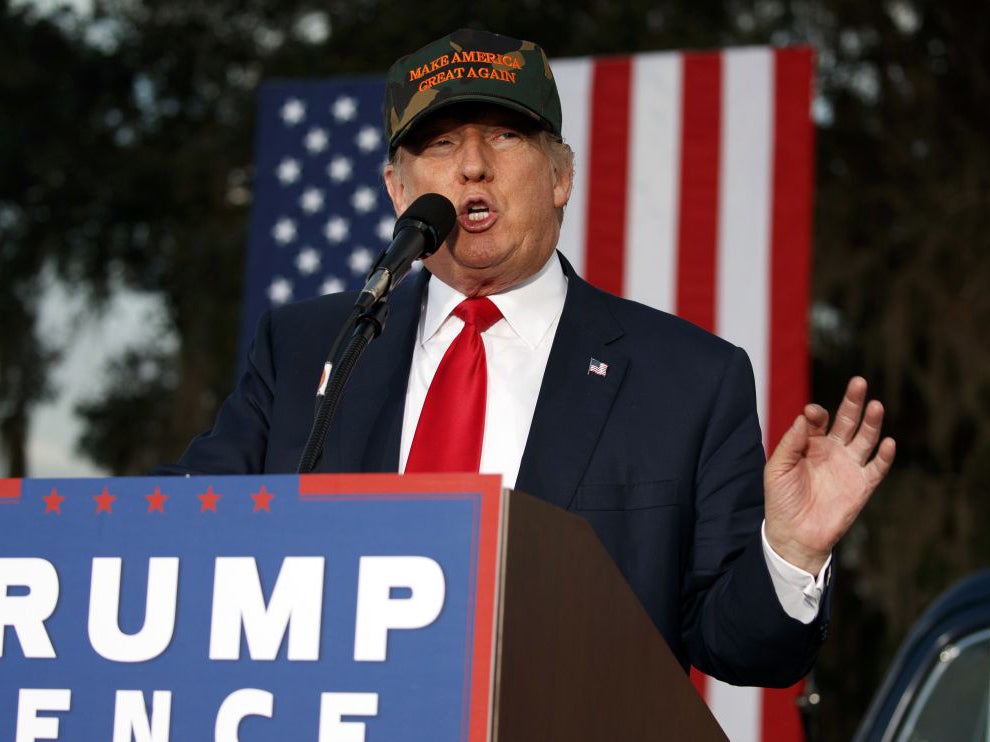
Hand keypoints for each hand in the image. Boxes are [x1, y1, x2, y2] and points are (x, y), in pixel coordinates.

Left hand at [764, 377, 895, 573]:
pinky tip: (888, 442)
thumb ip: (790, 443)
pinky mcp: (862, 485)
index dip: (816, 413)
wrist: (794, 535)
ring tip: (876, 405)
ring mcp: (849, 466)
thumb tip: (803, 418)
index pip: (818, 419)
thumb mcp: (777, 469)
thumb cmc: (781, 500)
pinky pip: (877, 467)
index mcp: (810, 443)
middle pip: (847, 420)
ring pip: (865, 438)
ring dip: (872, 422)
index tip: (812, 413)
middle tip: (858, 382)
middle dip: (853, 401)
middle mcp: (832, 450)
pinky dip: (885, 455)